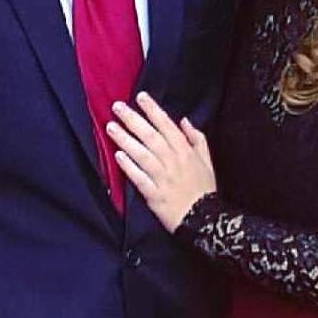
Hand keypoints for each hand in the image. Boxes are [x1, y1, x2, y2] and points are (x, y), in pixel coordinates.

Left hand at [106, 92, 215, 232]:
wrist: (205, 220)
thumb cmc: (204, 189)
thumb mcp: (207, 160)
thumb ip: (197, 138)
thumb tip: (184, 120)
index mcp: (186, 152)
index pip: (167, 126)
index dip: (153, 110)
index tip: (141, 96)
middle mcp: (174, 162)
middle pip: (151, 137)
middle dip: (134, 120)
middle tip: (117, 107)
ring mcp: (163, 178)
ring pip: (143, 155)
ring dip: (126, 140)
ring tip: (111, 127)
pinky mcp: (155, 195)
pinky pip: (140, 178)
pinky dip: (129, 167)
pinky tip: (118, 155)